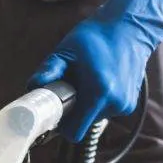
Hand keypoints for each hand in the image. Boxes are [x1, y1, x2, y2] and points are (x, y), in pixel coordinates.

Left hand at [28, 0, 162, 141]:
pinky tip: (99, 81)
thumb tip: (32, 88)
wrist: (130, 29)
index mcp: (98, 93)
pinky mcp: (129, 104)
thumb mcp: (66, 51)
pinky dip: (98, 102)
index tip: (55, 111)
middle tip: (71, 87)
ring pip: (93, 118)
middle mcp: (115, 104)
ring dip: (86, 105)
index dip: (61, 124)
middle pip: (82, 124)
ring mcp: (125, 105)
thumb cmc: (95, 38)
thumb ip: (49, 71)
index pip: (74, 132)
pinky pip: (104, 111)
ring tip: (87, 80)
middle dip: (73, 110)